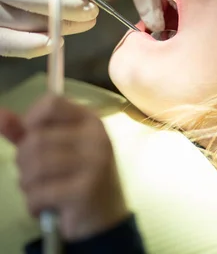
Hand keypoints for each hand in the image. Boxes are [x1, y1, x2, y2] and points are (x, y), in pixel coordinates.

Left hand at [0, 95, 128, 241]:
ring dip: (27, 185)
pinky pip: (39, 193)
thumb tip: (0, 115)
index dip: (31, 120)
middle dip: (23, 163)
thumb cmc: (77, 177)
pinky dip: (33, 205)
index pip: (51, 103)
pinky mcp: (86, 189)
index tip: (32, 139)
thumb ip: (28, 132)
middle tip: (36, 177)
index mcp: (90, 121)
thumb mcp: (56, 150)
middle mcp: (96, 137)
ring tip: (40, 191)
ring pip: (34, 167)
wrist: (104, 214)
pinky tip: (44, 207)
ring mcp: (94, 162)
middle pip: (35, 139)